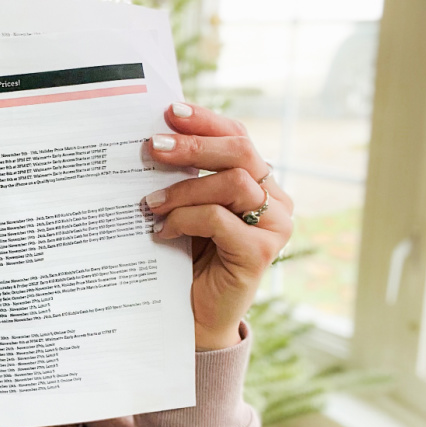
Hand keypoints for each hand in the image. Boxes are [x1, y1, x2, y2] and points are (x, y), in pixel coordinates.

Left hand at [145, 103, 293, 349]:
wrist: (194, 315)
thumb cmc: (187, 257)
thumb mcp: (186, 208)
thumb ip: (184, 176)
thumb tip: (154, 138)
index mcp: (259, 183)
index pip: (239, 138)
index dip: (207, 121)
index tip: (170, 111)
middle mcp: (275, 201)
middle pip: (241, 153)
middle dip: (193, 145)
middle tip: (152, 146)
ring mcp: (274, 227)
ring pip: (232, 184)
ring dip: (183, 189)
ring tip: (150, 204)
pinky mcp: (261, 253)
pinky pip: (220, 219)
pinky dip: (185, 219)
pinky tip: (161, 232)